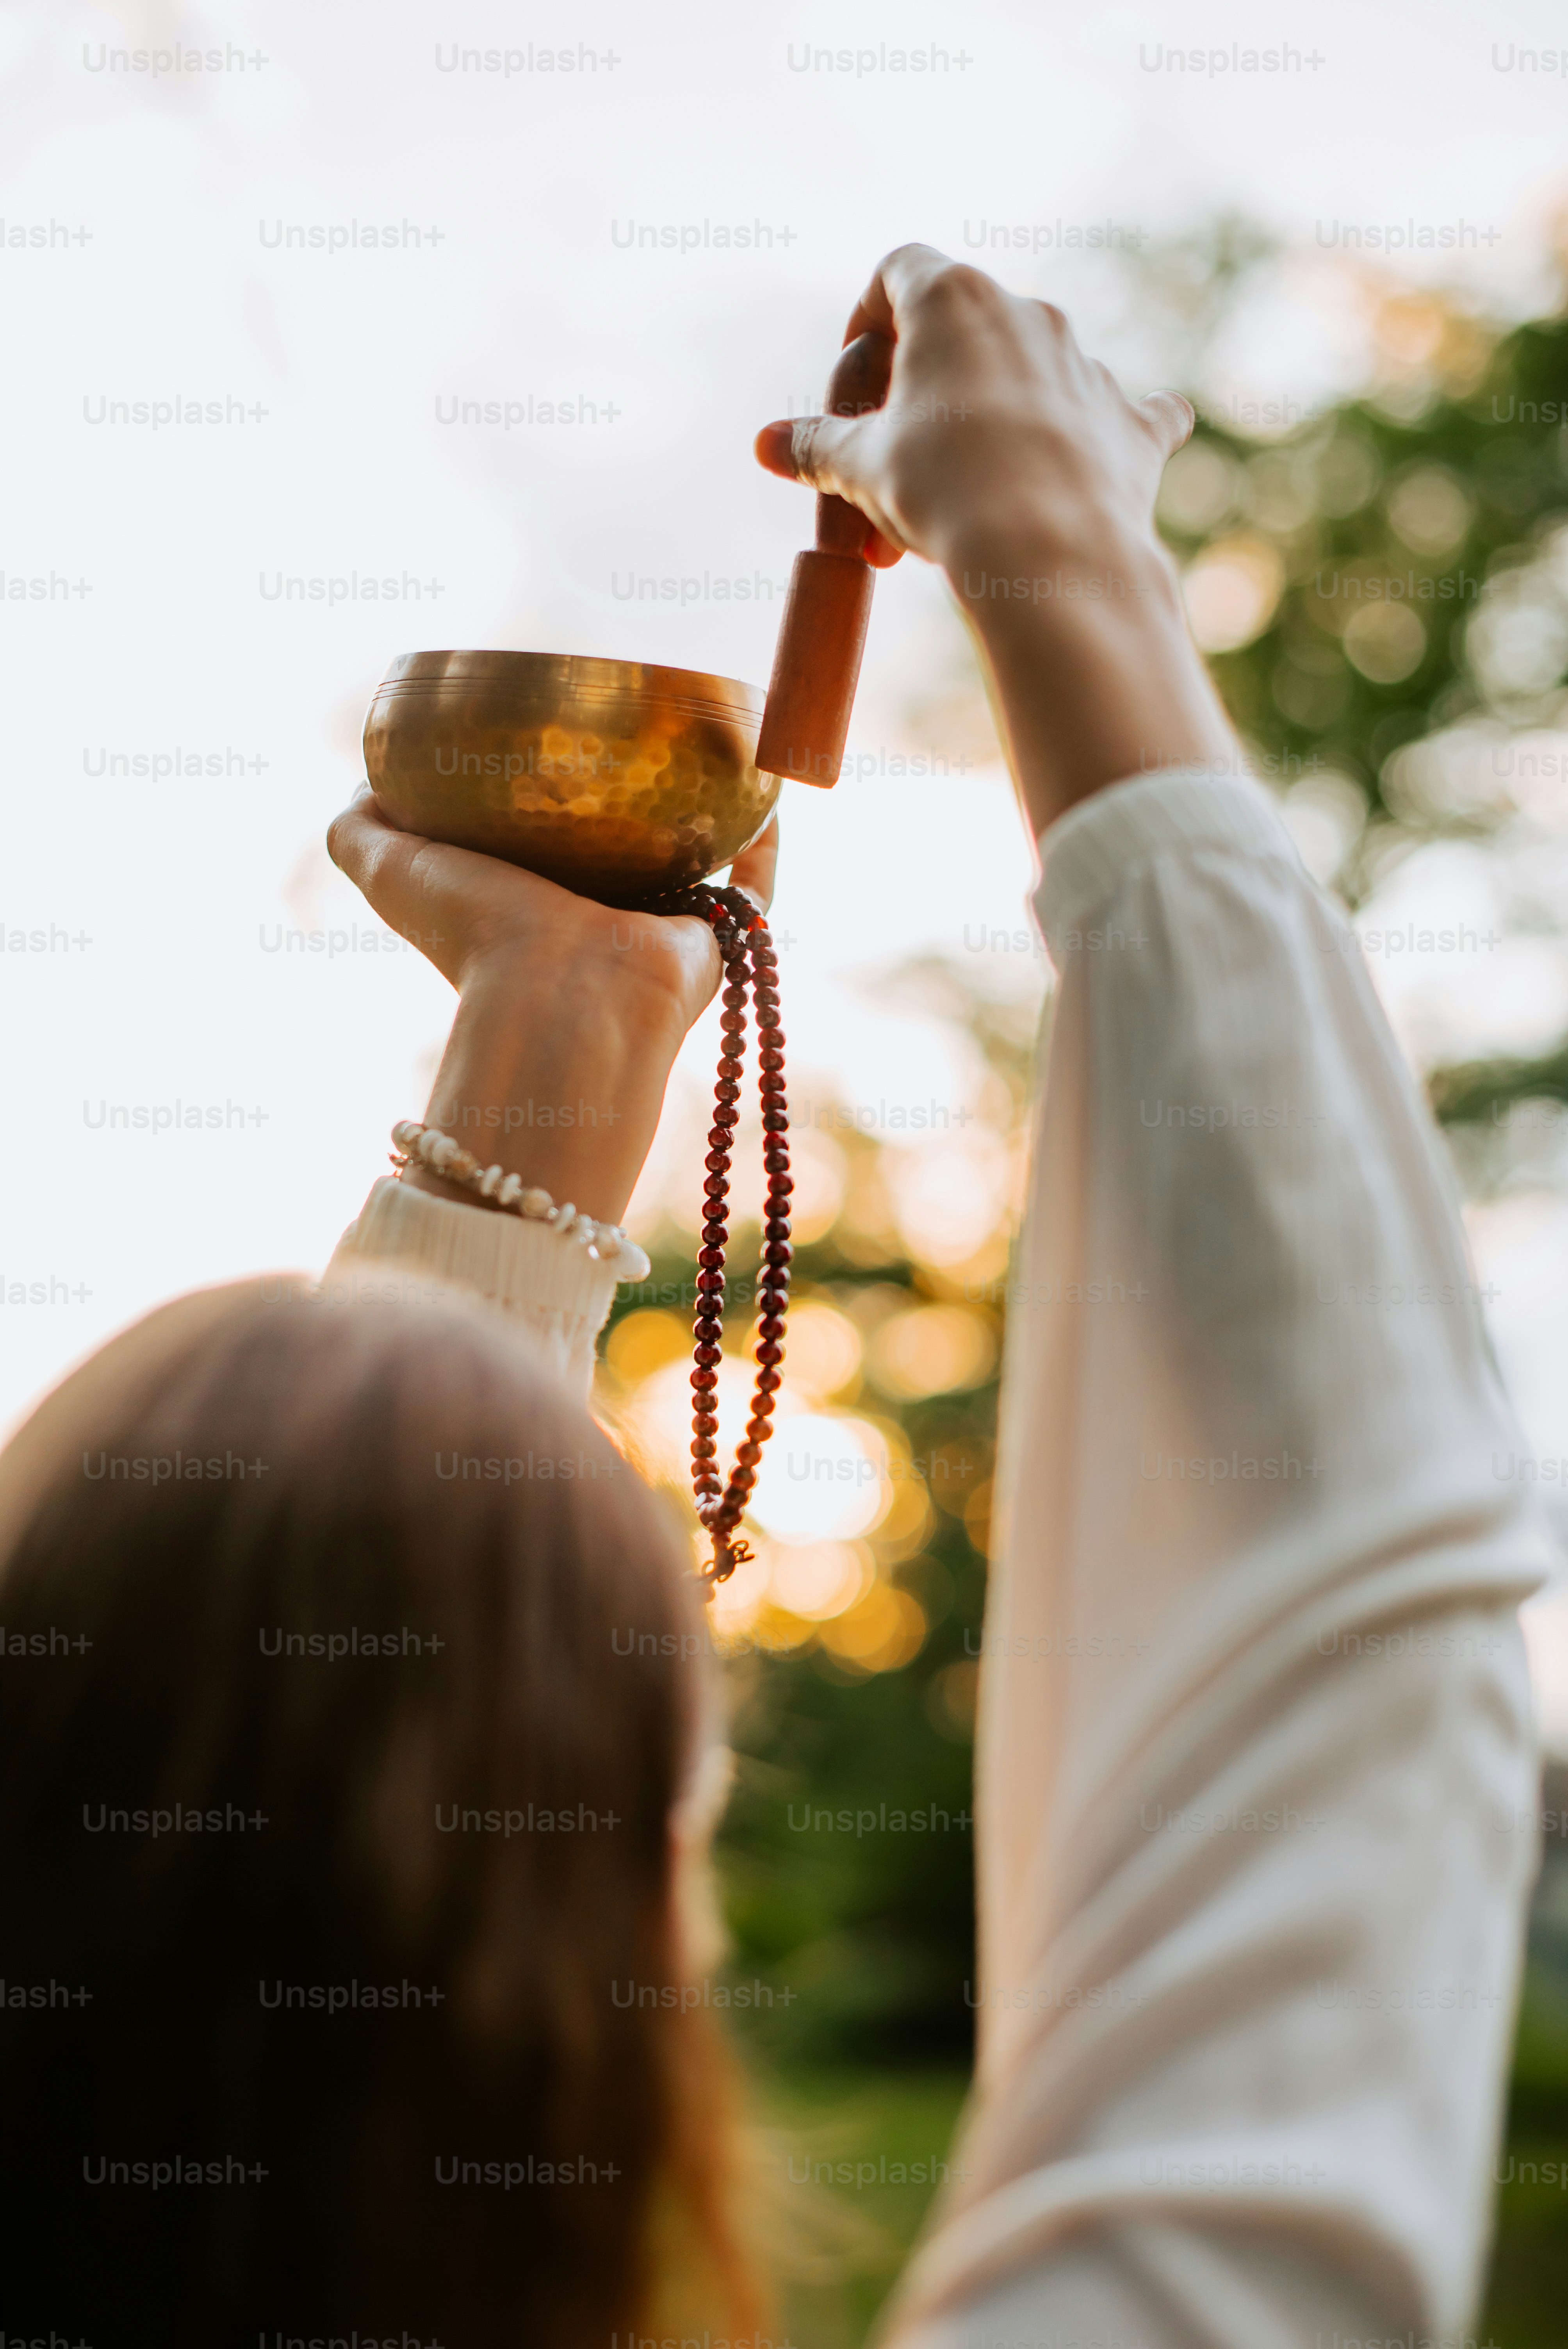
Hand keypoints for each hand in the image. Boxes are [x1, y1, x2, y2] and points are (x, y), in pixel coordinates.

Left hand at [327, 790, 778, 1224]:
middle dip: (635, 807)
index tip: (553, 747)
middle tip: (642, 740)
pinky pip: (755, 887)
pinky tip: (765, 787)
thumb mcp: (392, 872)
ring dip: (708, 816)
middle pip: (626, 853)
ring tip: (717, 749)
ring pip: (696, 865)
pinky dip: (765, 841)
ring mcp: (663, 930)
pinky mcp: (720, 938)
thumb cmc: (475, 937)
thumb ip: (362, 832)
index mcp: (535, 904)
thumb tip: (362, 787)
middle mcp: (600, 919)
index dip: (551, 802)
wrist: (561, 1002)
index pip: (547, 849)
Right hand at [755, 244, 1237, 830]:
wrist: (1048, 553)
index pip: (896, 271)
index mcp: (954, 298)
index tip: (856, 380)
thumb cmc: (943, 491)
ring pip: (1024, 387)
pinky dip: (1108, 429)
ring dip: (983, 439)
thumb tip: (765, 445)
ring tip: (950, 521)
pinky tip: (1114, 447)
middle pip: (958, 340)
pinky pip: (1129, 412)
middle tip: (884, 484)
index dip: (867, 318)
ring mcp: (1086, 364)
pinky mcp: (1130, 424)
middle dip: (917, 409)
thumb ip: (816, 446)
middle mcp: (1028, 311)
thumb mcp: (861, 468)